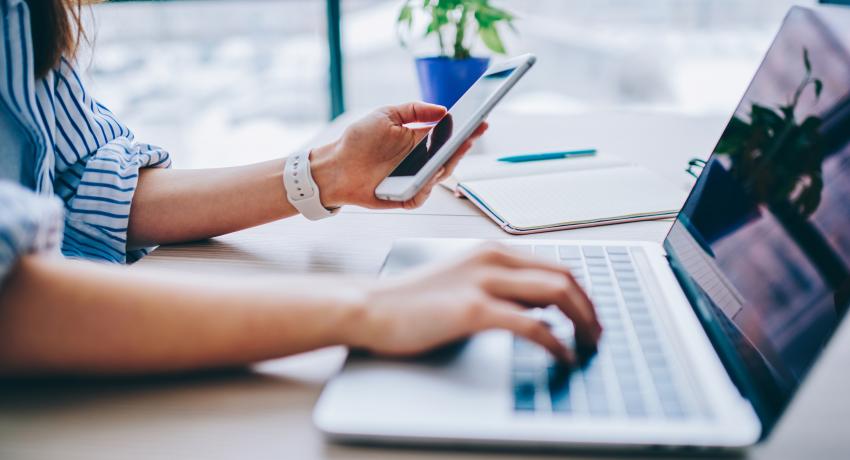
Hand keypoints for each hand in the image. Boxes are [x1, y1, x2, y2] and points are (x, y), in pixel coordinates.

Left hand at [310, 102, 487, 209]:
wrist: (336, 165)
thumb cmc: (359, 140)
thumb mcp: (386, 115)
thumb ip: (414, 110)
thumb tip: (443, 110)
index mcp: (419, 140)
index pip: (449, 135)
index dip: (466, 129)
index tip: (480, 121)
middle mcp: (420, 161)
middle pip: (450, 156)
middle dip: (463, 146)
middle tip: (471, 136)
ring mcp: (414, 179)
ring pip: (439, 176)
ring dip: (448, 164)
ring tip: (455, 150)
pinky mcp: (405, 196)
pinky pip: (421, 195)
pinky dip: (427, 187)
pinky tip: (430, 176)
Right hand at [345, 244, 601, 363]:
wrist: (371, 307)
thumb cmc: (412, 300)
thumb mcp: (464, 280)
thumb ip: (500, 286)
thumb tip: (540, 305)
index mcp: (492, 251)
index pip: (555, 266)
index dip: (581, 292)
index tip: (590, 316)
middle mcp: (493, 259)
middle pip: (564, 276)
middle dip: (590, 306)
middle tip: (598, 333)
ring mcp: (484, 282)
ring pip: (557, 293)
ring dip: (583, 321)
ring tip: (589, 344)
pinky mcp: (474, 309)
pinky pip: (532, 324)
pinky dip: (556, 342)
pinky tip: (562, 355)